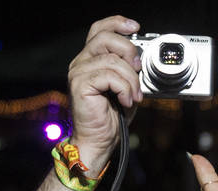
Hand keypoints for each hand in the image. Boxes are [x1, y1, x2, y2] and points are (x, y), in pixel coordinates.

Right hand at [67, 16, 143, 171]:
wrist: (98, 141)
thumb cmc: (110, 117)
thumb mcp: (124, 86)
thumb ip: (127, 67)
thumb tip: (140, 56)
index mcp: (89, 60)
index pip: (99, 29)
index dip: (117, 23)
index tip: (136, 28)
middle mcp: (80, 63)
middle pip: (105, 38)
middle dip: (129, 50)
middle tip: (138, 69)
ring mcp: (78, 73)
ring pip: (112, 60)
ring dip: (130, 79)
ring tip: (134, 95)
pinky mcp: (80, 85)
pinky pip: (110, 76)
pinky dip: (124, 88)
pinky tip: (126, 101)